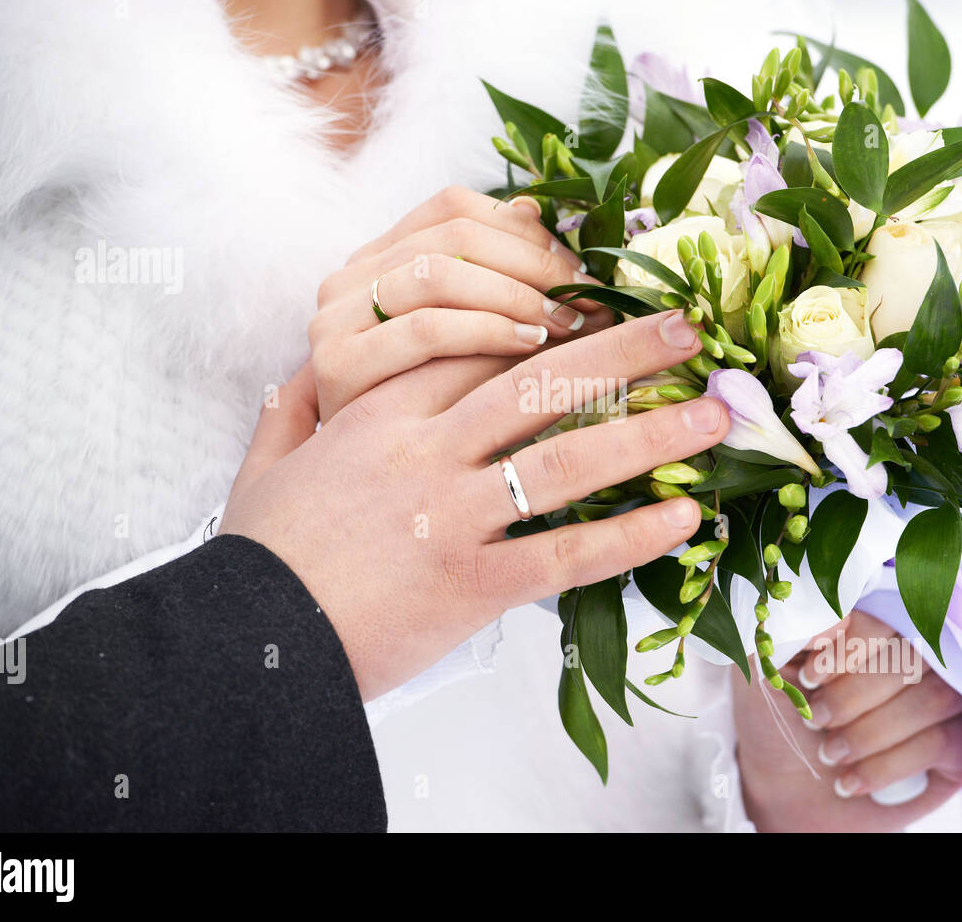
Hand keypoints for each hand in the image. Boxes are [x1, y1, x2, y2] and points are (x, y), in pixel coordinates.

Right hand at [221, 311, 728, 699]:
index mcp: (382, 414)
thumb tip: (300, 375)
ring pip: (569, 458)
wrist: (247, 646)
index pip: (477, 346)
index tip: (600, 313)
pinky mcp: (475, 584)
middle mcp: (429, 453)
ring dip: (652, 433)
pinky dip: (632, 536)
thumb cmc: (262, 558)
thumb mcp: (266, 466)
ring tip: (714, 413)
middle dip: (623, 350)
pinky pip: (569, 553)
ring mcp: (455, 516)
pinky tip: (685, 519)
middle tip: (686, 328)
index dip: (547, 326)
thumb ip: (291, 411)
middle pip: (541, 383)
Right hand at [308, 185, 613, 421]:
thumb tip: (548, 231)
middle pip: (456, 235)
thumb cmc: (407, 424)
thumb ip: (487, 286)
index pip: (454, 208)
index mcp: (375, 259)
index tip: (579, 271)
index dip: (526, 232)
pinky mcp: (338, 367)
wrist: (334, 507)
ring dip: (519, 294)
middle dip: (536, 264)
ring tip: (567, 324)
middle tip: (589, 300)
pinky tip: (532, 350)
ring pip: (442, 273)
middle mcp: (347, 280)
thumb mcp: (451, 346)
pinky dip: (489, 331)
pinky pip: (427, 330)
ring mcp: (336, 321)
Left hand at [733, 611, 961, 831]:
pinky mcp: (958, 742)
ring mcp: (945, 693)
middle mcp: (913, 649)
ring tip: (828, 754)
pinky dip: (887, 765)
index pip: (884, 612)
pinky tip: (849, 781)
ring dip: (871, 733)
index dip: (851, 646)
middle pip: (914, 653)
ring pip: (935, 696)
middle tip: (815, 721)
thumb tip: (835, 615)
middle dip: (855, 696)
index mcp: (866, 621)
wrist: (784, 789)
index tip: (809, 680)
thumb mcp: (765, 669)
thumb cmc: (774, 719)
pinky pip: (942, 741)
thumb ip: (787, 629)